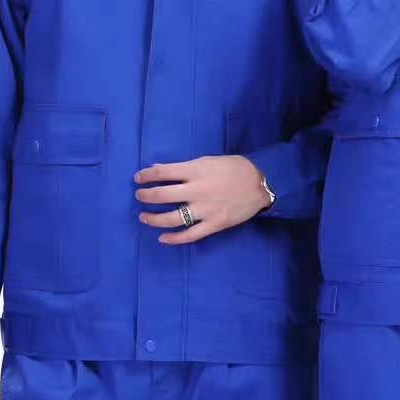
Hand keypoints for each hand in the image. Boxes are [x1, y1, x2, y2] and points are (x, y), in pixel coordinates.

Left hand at [134, 154, 271, 242]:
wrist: (261, 183)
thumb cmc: (234, 168)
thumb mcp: (207, 161)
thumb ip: (184, 167)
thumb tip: (159, 169)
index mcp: (195, 171)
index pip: (162, 172)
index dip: (146, 175)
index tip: (138, 178)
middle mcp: (197, 191)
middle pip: (161, 195)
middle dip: (145, 196)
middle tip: (139, 196)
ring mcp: (205, 210)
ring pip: (171, 218)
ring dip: (153, 218)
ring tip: (144, 216)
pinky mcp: (213, 224)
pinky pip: (189, 235)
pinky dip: (173, 239)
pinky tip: (162, 238)